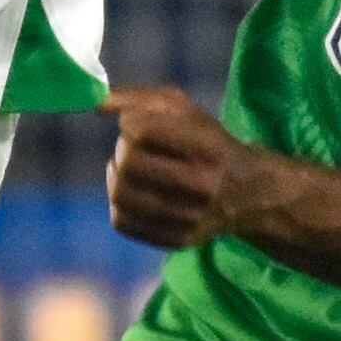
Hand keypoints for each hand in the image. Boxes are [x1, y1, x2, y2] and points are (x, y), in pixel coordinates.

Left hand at [102, 84, 250, 250]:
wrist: (248, 193)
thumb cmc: (206, 141)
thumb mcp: (182, 110)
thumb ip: (135, 99)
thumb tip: (92, 103)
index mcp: (207, 147)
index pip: (142, 132)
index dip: (130, 124)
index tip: (137, 126)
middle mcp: (203, 185)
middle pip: (128, 164)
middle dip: (122, 151)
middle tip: (134, 149)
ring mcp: (191, 218)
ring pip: (120, 195)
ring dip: (117, 177)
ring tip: (132, 171)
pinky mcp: (178, 240)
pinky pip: (121, 221)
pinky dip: (120, 204)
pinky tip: (136, 194)